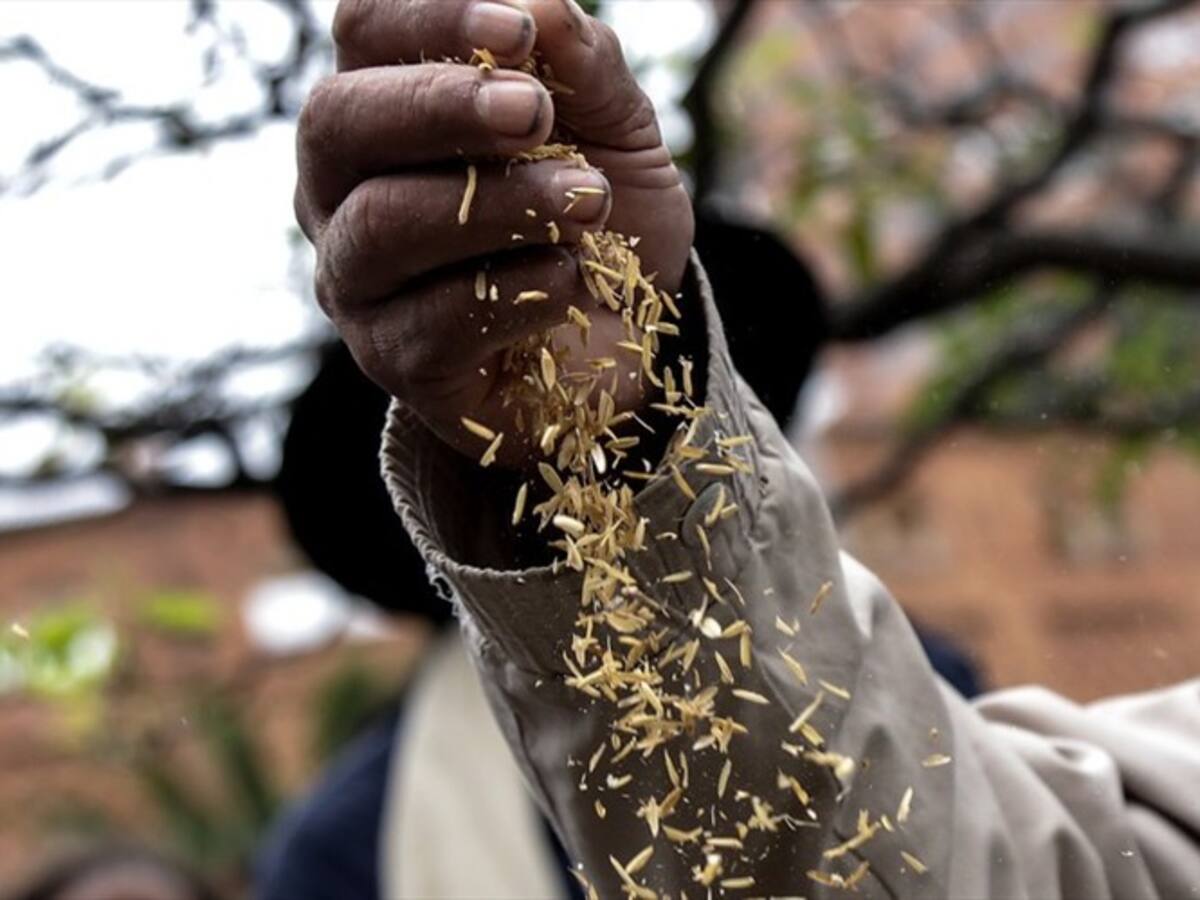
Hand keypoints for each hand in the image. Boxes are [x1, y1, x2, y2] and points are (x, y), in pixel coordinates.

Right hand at [294, 0, 693, 464]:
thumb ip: (587, 71)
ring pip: (381, 224)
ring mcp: (358, 280)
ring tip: (586, 203)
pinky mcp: (396, 359)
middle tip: (534, 113)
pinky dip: (516, 291)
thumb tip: (546, 5)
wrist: (628, 340)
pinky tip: (571, 279)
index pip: (364, 30)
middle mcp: (343, 188)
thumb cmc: (600, 219)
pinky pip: (434, 320)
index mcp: (386, 106)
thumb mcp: (616, 132)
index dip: (429, 16)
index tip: (517, 29)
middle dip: (438, 108)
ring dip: (495, 206)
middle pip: (335, 121)